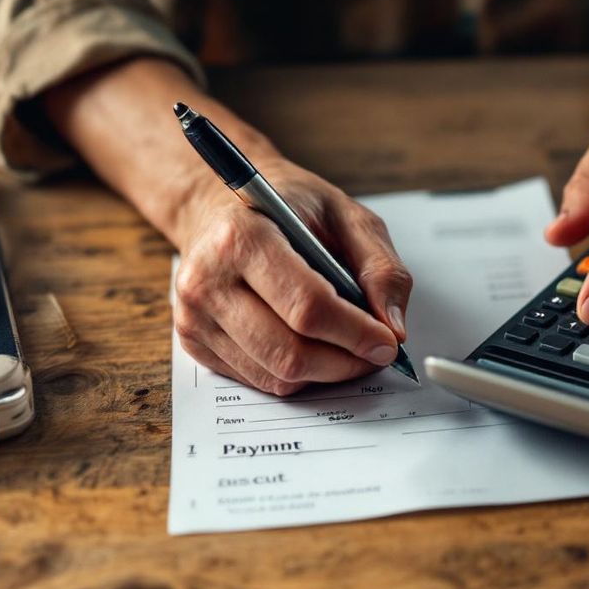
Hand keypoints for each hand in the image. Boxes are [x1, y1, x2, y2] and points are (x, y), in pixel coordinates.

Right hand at [42, 58, 410, 395]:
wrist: (220, 205)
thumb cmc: (286, 206)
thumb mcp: (346, 214)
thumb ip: (380, 266)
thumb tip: (394, 326)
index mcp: (242, 237)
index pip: (306, 308)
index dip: (356, 333)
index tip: (388, 342)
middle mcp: (208, 280)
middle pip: (290, 352)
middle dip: (346, 362)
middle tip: (377, 353)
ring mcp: (194, 317)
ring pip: (277, 377)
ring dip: (326, 374)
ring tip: (349, 349)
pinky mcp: (194, 344)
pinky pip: (260, 382)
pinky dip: (299, 376)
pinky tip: (313, 347)